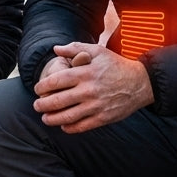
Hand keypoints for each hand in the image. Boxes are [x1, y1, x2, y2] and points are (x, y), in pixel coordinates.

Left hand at [33, 42, 152, 132]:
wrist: (140, 83)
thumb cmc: (116, 65)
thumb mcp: (97, 51)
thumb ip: (75, 48)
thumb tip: (55, 49)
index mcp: (85, 73)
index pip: (55, 81)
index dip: (42, 87)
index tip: (37, 89)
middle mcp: (88, 90)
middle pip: (57, 101)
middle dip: (42, 105)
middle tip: (36, 105)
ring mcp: (96, 106)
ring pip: (67, 117)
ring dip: (52, 119)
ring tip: (45, 118)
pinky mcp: (103, 118)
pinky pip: (81, 126)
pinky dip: (69, 128)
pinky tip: (63, 125)